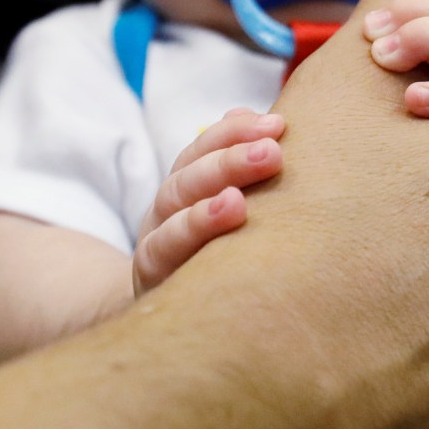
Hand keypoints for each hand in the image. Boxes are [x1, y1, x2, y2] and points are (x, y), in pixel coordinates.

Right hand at [132, 108, 283, 294]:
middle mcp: (167, 210)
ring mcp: (155, 245)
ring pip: (173, 220)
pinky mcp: (152, 280)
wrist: (165, 310)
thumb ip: (239, 167)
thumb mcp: (220, 203)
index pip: (202, 150)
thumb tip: (258, 117)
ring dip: (205, 210)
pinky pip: (161, 259)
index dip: (234, 133)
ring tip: (237, 202)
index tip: (277, 124)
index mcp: (186, 186)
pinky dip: (186, 245)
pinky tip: (217, 245)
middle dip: (230, 162)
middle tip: (272, 152)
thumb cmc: (211, 248)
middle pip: (190, 179)